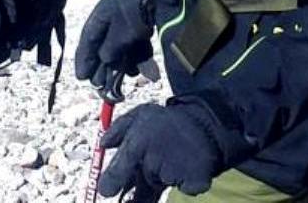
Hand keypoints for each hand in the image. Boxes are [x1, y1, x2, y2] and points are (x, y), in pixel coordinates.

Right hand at [76, 0, 153, 89]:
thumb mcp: (120, 34)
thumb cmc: (135, 11)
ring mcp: (128, 19)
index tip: (82, 77)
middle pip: (104, 46)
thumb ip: (109, 50)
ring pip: (122, 46)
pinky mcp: (143, 22)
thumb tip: (105, 60)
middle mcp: (112, 17)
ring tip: (129, 74)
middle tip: (103, 84)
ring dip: (123, 62)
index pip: (88, 40)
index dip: (84, 60)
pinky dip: (137, 54)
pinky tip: (142, 66)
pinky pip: (136, 42)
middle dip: (104, 66)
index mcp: (100, 16)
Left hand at [97, 102, 225, 197]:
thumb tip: (102, 144)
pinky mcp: (194, 180)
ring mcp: (176, 170)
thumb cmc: (167, 122)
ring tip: (169, 156)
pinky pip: (182, 188)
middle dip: (137, 189)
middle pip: (142, 180)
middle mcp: (157, 155)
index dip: (112, 180)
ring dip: (161, 177)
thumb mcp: (140, 116)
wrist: (205, 122)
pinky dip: (183, 181)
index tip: (106, 192)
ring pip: (159, 183)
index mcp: (140, 140)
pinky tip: (184, 165)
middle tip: (134, 191)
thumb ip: (118, 130)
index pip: (121, 165)